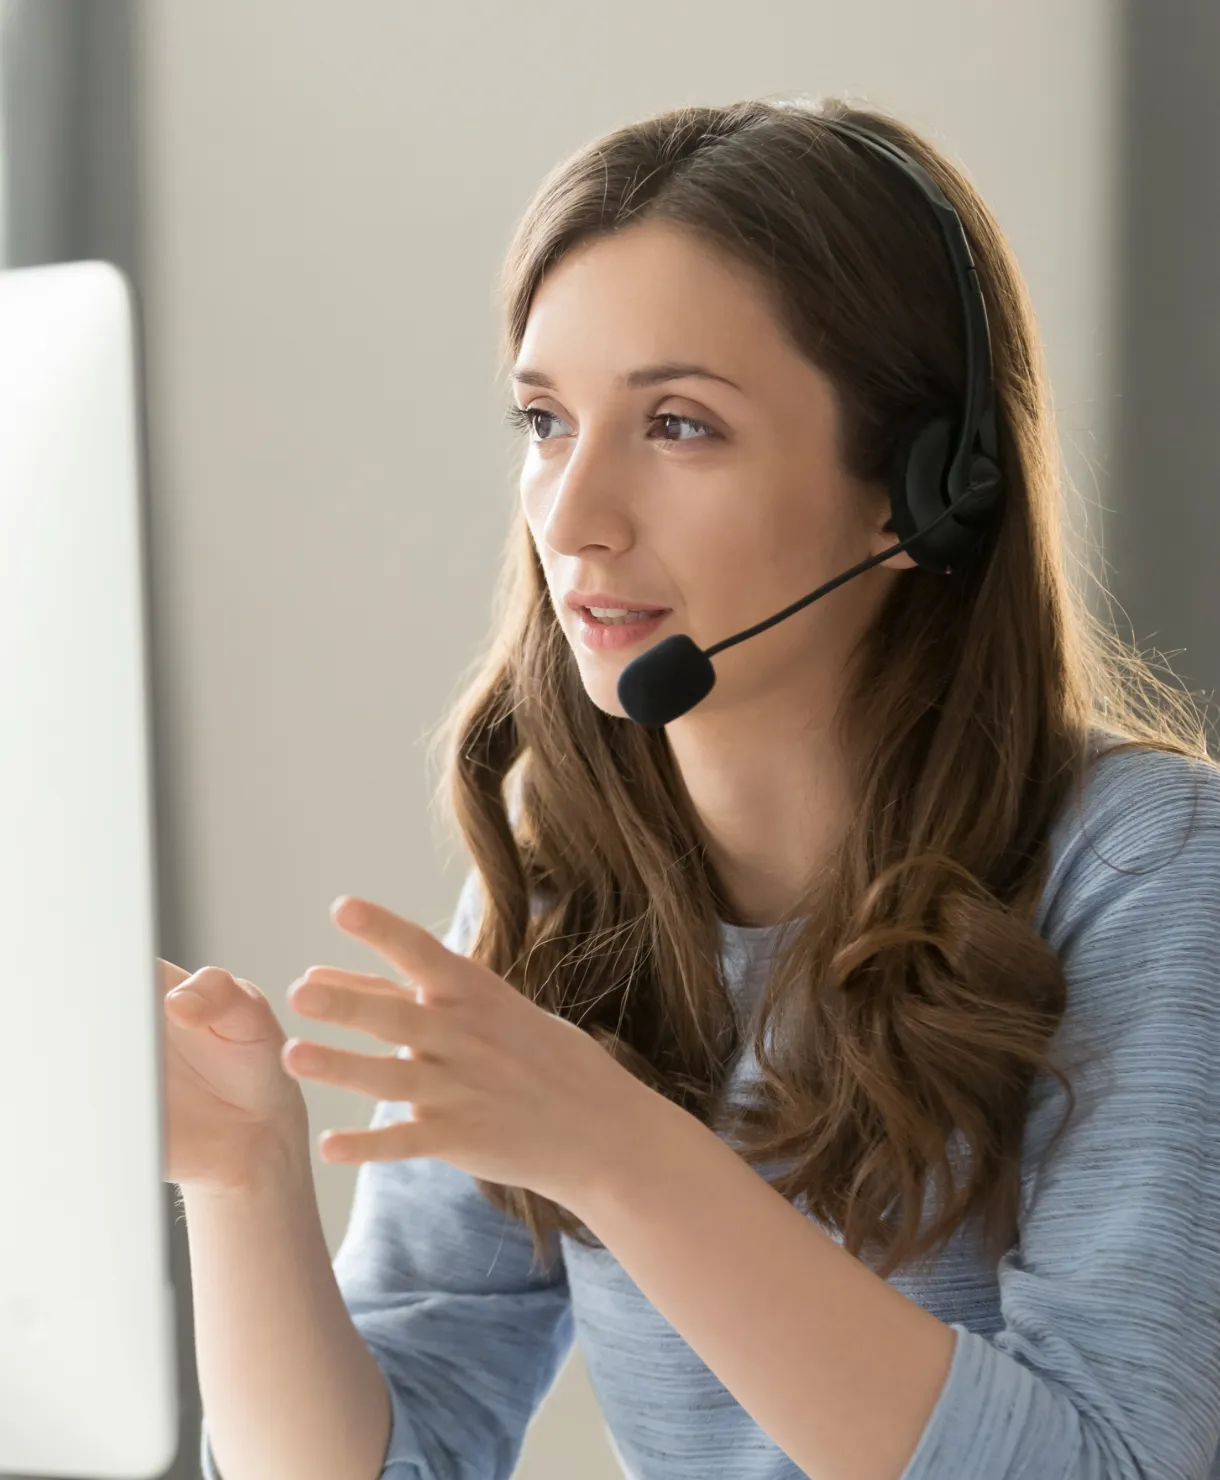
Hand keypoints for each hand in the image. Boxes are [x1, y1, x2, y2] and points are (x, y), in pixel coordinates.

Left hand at [280, 895, 659, 1211]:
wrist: (603, 1128)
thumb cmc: (539, 1057)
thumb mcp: (489, 1010)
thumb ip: (408, 995)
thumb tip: (324, 976)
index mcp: (476, 994)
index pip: (423, 952)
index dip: (382, 929)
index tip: (341, 907)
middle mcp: (466, 1037)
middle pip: (397, 1014)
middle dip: (348, 1002)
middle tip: (298, 990)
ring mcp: (463, 1089)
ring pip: (391, 1077)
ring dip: (341, 1067)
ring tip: (293, 1056)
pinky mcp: (462, 1139)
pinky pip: (406, 1142)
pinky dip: (367, 1146)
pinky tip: (329, 1147)